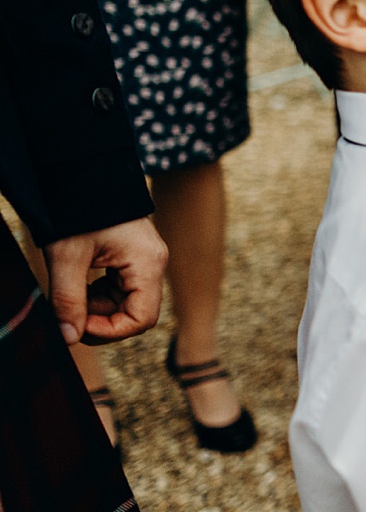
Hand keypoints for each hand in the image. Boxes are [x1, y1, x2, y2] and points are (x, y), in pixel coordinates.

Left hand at [42, 217, 167, 344]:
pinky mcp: (133, 257)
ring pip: (126, 302)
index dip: (110, 331)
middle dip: (101, 319)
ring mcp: (145, 260)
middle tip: (68, 313)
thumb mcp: (67, 258)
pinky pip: (121, 288)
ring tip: (71, 291)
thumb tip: (68, 338)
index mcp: (148, 263)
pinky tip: (80, 281)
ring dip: (97, 307)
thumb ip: (68, 300)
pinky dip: (98, 294)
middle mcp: (154, 263)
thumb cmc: (78, 211)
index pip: (141, 319)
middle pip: (135, 312)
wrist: (81, 173)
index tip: (77, 326)